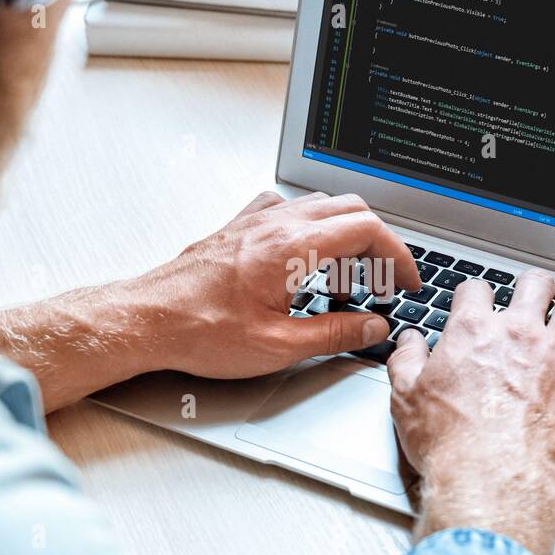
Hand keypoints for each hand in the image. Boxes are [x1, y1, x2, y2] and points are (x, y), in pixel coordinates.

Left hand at [127, 190, 420, 377]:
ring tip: (342, 285)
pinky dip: (309, 230)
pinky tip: (302, 262)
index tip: (406, 280)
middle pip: (350, 210)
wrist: (147, 320)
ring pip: (320, 208)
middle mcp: (275, 224)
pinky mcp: (238, 228)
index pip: (367, 230)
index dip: (398, 255)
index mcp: (293, 248)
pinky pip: (286, 210)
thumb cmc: (199, 331)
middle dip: (378, 245)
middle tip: (385, 281)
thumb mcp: (279, 347)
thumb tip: (372, 327)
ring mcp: (255, 221)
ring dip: (344, 239)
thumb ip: (336, 334)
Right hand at [385, 272, 554, 554]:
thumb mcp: (405, 400)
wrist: (491, 483)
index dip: (475, 294)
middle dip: (533, 287)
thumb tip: (408, 342)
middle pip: (534, 285)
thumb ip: (406, 362)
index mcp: (473, 333)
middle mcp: (520, 336)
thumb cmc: (451, 447)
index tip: (476, 302)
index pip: (476, 290)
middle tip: (532, 295)